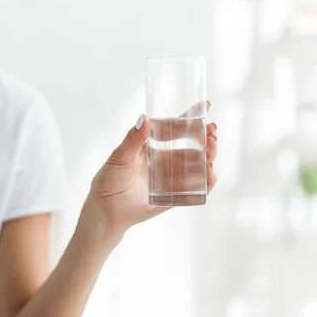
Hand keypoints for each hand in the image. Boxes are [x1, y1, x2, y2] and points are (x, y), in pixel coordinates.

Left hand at [81, 103, 217, 241]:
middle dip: (206, 138)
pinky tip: (209, 172)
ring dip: (209, 156)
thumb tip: (144, 118)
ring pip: (198, 166)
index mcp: (154, 148)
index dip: (192, 118)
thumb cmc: (108, 181)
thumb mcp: (119, 157)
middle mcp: (166, 162)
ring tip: (211, 148)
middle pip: (193, 147)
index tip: (206, 105)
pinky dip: (207, 180)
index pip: (176, 130)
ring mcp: (172, 180)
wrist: (105, 211)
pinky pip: (196, 188)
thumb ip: (133, 139)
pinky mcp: (175, 197)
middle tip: (212, 131)